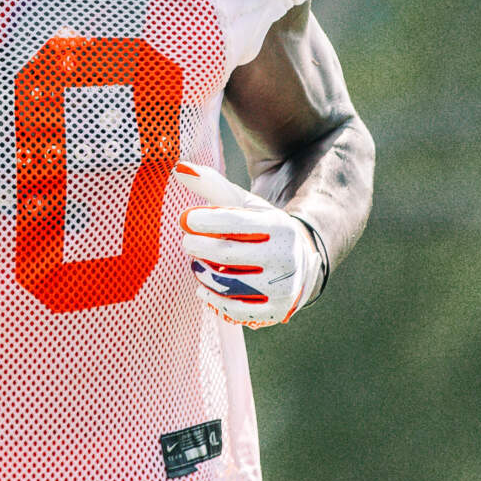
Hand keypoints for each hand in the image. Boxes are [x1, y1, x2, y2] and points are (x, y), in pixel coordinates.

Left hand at [174, 161, 323, 326]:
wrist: (300, 263)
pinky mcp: (275, 311)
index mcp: (278, 226)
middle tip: (188, 242)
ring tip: (198, 263)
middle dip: (196, 246)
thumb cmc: (262, 229)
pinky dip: (212, 298)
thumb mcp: (244, 204)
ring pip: (225, 284)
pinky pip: (234, 310)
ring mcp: (282, 287)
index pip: (232, 221)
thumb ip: (212, 185)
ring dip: (202, 273)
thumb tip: (179, 169)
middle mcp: (284, 257)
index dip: (201, 219)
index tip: (186, 218)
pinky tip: (204, 287)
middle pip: (224, 254)